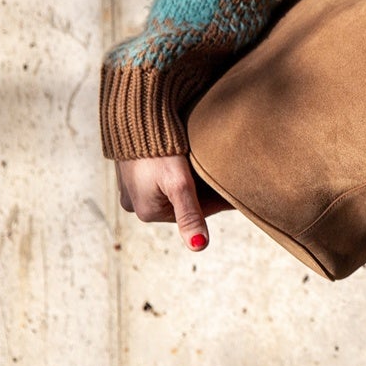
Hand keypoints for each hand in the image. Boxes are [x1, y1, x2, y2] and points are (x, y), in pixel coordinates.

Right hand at [115, 154, 232, 251]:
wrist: (132, 118)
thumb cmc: (157, 152)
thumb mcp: (178, 184)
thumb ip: (190, 215)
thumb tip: (198, 247)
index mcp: (147, 213)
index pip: (195, 213)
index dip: (217, 200)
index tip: (235, 190)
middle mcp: (136, 205)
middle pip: (182, 202)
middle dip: (201, 191)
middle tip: (222, 173)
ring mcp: (131, 188)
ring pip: (171, 190)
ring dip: (188, 180)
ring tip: (203, 165)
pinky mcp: (130, 172)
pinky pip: (158, 178)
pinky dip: (173, 172)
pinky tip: (184, 159)